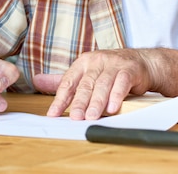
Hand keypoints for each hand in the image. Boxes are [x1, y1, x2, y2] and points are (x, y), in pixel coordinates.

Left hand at [33, 49, 152, 119]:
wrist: (140, 61)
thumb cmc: (110, 70)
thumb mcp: (85, 73)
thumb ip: (63, 80)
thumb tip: (37, 81)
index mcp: (83, 63)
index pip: (69, 82)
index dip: (60, 99)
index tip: (53, 114)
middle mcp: (97, 61)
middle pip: (86, 84)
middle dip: (79, 102)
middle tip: (75, 117)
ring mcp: (114, 64)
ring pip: (102, 84)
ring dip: (97, 102)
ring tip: (92, 117)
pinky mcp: (129, 70)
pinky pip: (121, 83)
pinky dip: (116, 96)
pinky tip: (112, 108)